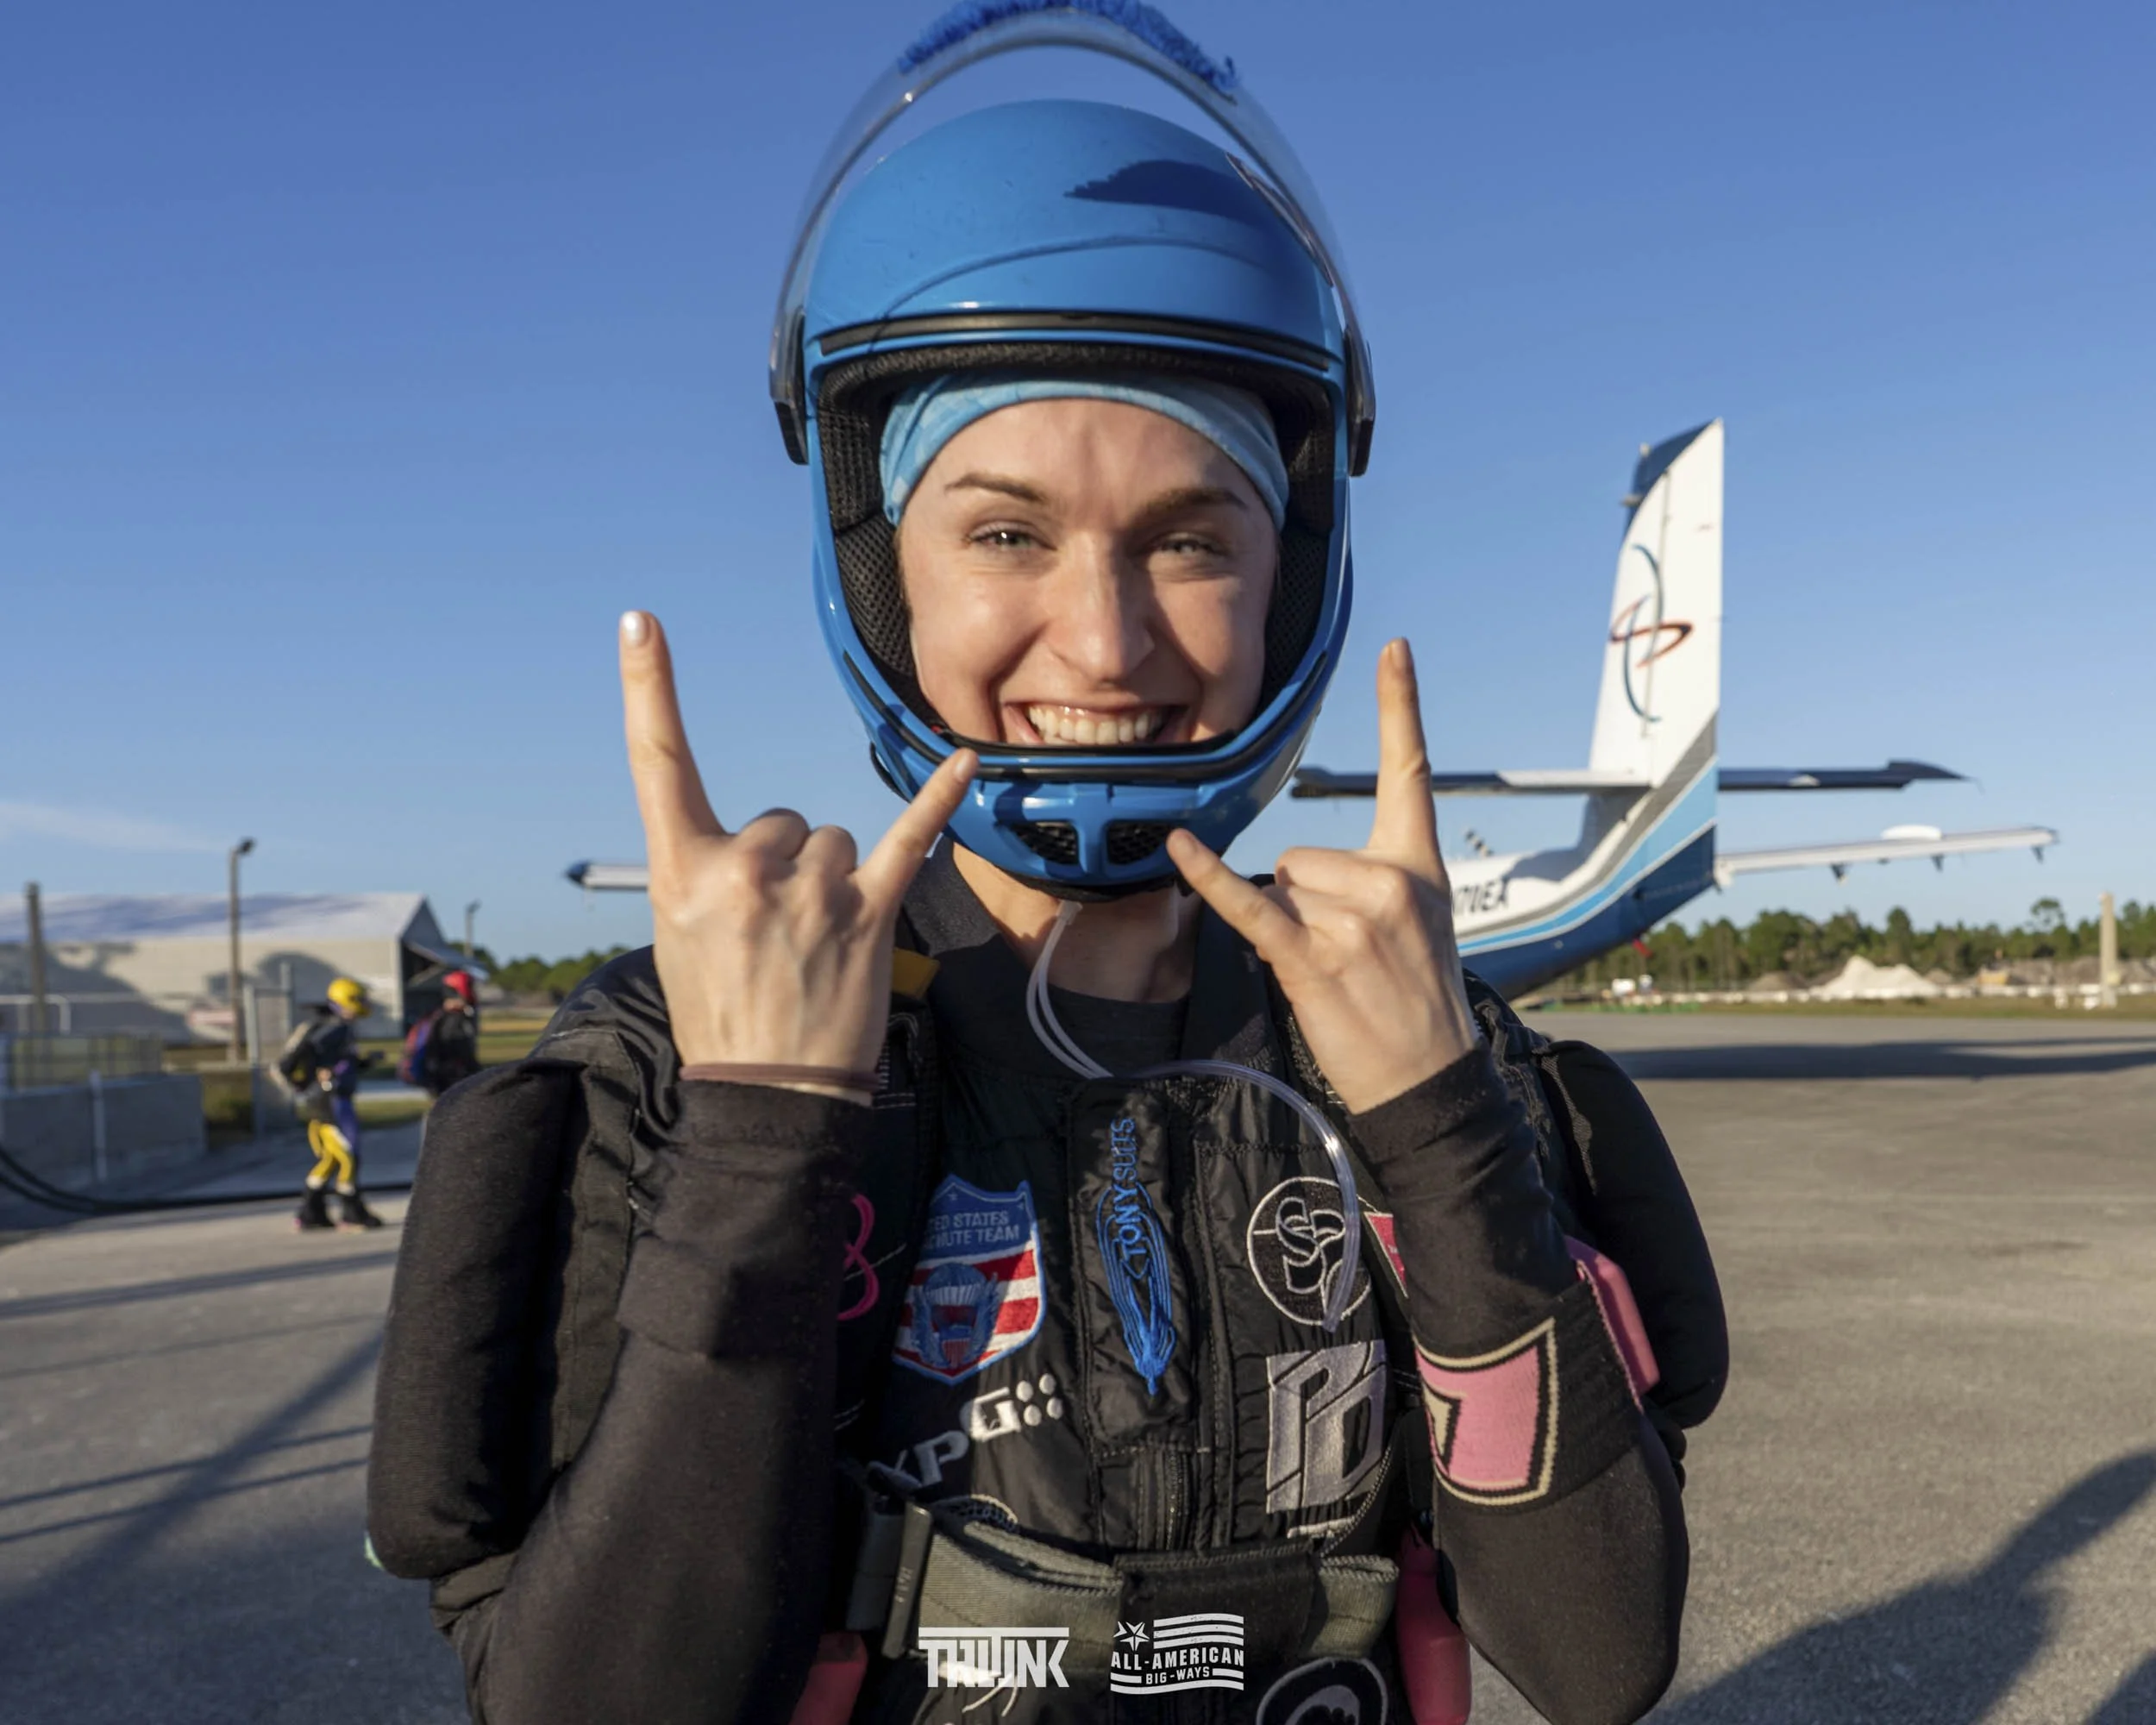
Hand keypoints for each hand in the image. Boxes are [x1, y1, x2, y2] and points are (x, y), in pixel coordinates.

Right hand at [620, 611, 975, 1096]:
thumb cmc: (721, 1014)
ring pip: (829, 839)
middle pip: (780, 819)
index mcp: (683, 872)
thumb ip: (706, 873)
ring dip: (829, 882)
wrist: (769, 1096)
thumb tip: (752, 847)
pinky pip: (908, 838)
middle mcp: (744, 870)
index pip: (658, 763)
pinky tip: (969, 759)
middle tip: (775, 937)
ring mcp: (810, 891)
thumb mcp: (678, 937)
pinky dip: (938, 800)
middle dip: (782, 867)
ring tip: (815, 945)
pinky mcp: (868, 912)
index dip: (649, 688)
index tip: (642, 623)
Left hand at [1166, 639, 1475, 1112]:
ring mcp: (1354, 919)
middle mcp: (1391, 882)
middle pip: (1302, 854)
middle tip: (1344, 955)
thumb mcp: (1418, 926)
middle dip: (1305, 902)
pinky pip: (1248, 906)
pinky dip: (1210, 882)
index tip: (1395, 648)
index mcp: (1419, 866)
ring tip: (1332, 973)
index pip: (1411, 771)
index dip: (1402, 707)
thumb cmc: (1414, 1002)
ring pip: (1281, 886)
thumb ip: (1371, 882)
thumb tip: (1294, 874)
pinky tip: (1179, 849)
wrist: (1431, 1078)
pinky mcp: (1313, 956)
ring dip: (1288, 930)